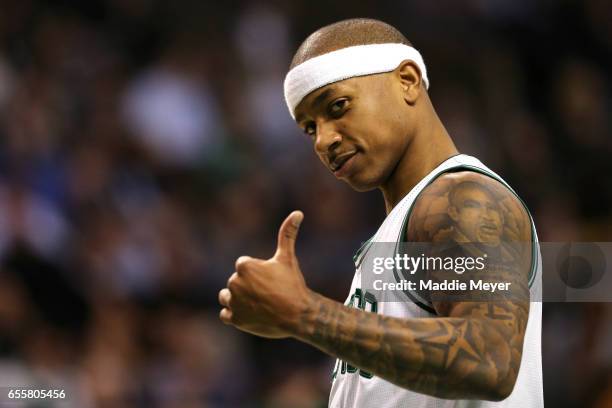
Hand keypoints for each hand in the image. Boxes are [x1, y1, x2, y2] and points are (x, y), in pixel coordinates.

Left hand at [218, 211, 311, 337]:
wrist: (298, 315)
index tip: (271, 280)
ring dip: (237, 299)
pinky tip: (251, 313)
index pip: (243, 266)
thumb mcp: (288, 258)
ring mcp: (233, 302)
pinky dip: (235, 315)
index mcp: (244, 267)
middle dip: (249, 286)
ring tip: (257, 303)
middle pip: (236, 282)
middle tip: (269, 293)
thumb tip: (298, 212)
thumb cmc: (292, 285)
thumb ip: (287, 234)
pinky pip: (226, 314)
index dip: (258, 273)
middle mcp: (234, 283)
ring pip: (227, 297)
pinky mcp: (234, 319)